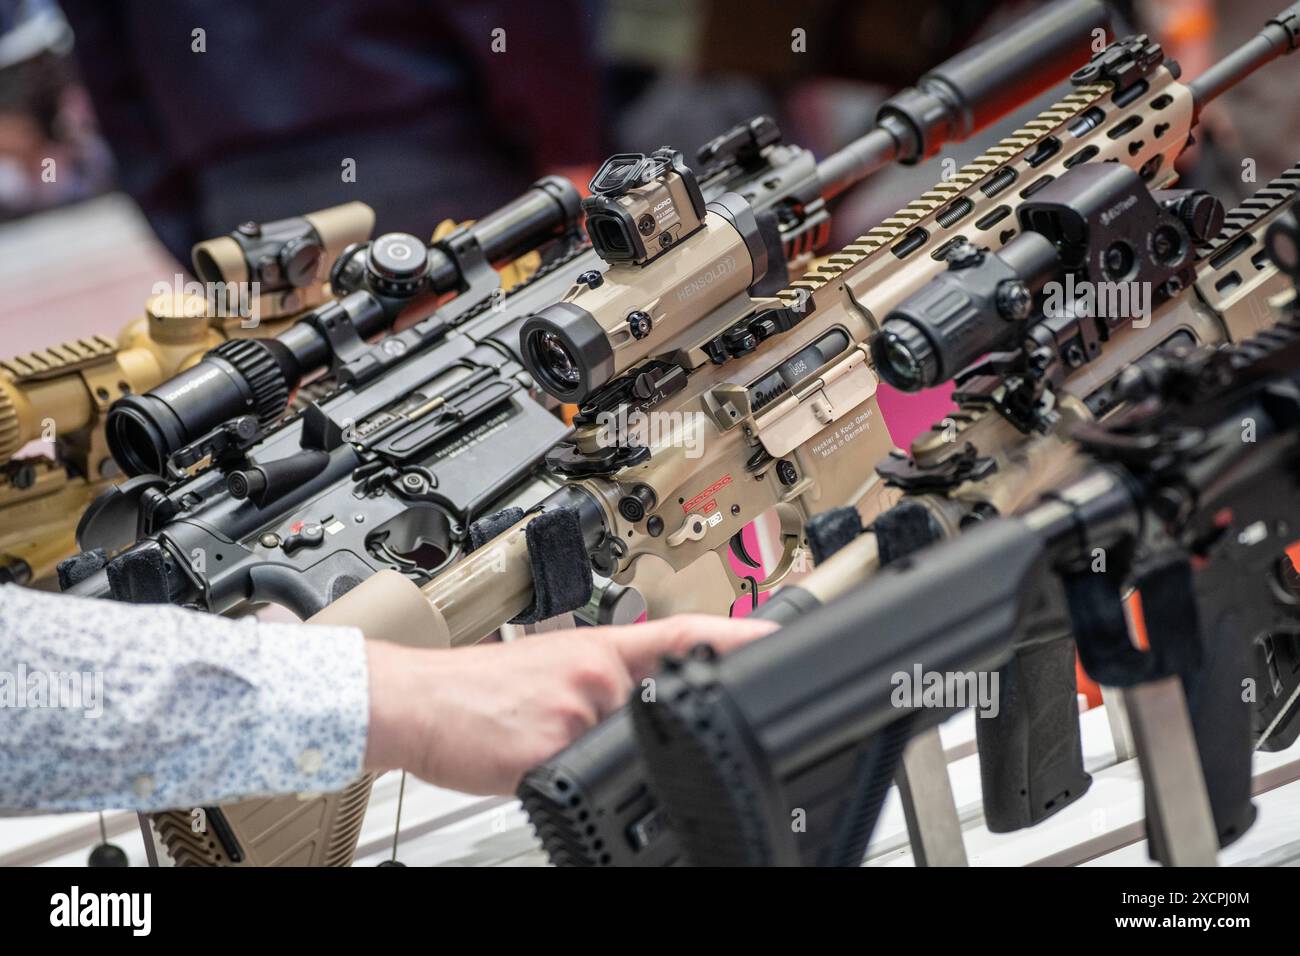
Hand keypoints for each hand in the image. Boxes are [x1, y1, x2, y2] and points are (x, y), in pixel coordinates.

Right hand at [363, 615, 775, 794]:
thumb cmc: (479, 688)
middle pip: (653, 707)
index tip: (779, 639)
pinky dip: (561, 776)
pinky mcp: (551, 753)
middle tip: (580, 718)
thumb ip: (603, 679)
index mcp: (600, 648)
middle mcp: (597, 673)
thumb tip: (640, 700)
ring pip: (617, 747)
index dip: (738, 637)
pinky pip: (579, 777)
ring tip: (539, 734)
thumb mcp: (552, 663)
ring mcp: (577, 712)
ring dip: (589, 750)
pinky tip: (527, 756)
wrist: (417, 701)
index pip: (685, 634)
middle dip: (630, 724)